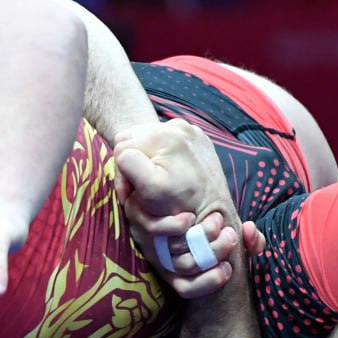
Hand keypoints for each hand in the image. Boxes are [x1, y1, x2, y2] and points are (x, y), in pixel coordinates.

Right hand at [112, 119, 228, 220]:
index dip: (122, 173)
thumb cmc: (182, 205)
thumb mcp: (150, 188)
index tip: (133, 193)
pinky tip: (170, 172)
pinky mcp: (198, 138)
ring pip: (149, 138)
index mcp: (164, 136)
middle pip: (134, 138)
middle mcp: (178, 126)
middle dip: (134, 163)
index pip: (121, 146)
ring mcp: (191, 130)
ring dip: (148, 158)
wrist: (216, 211)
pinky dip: (163, 156)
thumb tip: (123, 153)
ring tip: (157, 179)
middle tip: (142, 186)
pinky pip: (168, 141)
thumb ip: (127, 162)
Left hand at [130, 208, 264, 297]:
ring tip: (217, 221)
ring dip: (200, 237)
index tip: (229, 267)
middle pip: (184, 267)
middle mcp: (161, 258)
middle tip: (230, 235)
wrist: (168, 184)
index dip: (209, 282)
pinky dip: (173, 225)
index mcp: (177, 269)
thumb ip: (249, 239)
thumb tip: (251, 232)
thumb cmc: (202, 220)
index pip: (187, 289)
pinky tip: (190, 216)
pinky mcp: (139, 218)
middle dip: (213, 252)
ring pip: (170, 249)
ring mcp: (149, 240)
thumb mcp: (228, 233)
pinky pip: (153, 228)